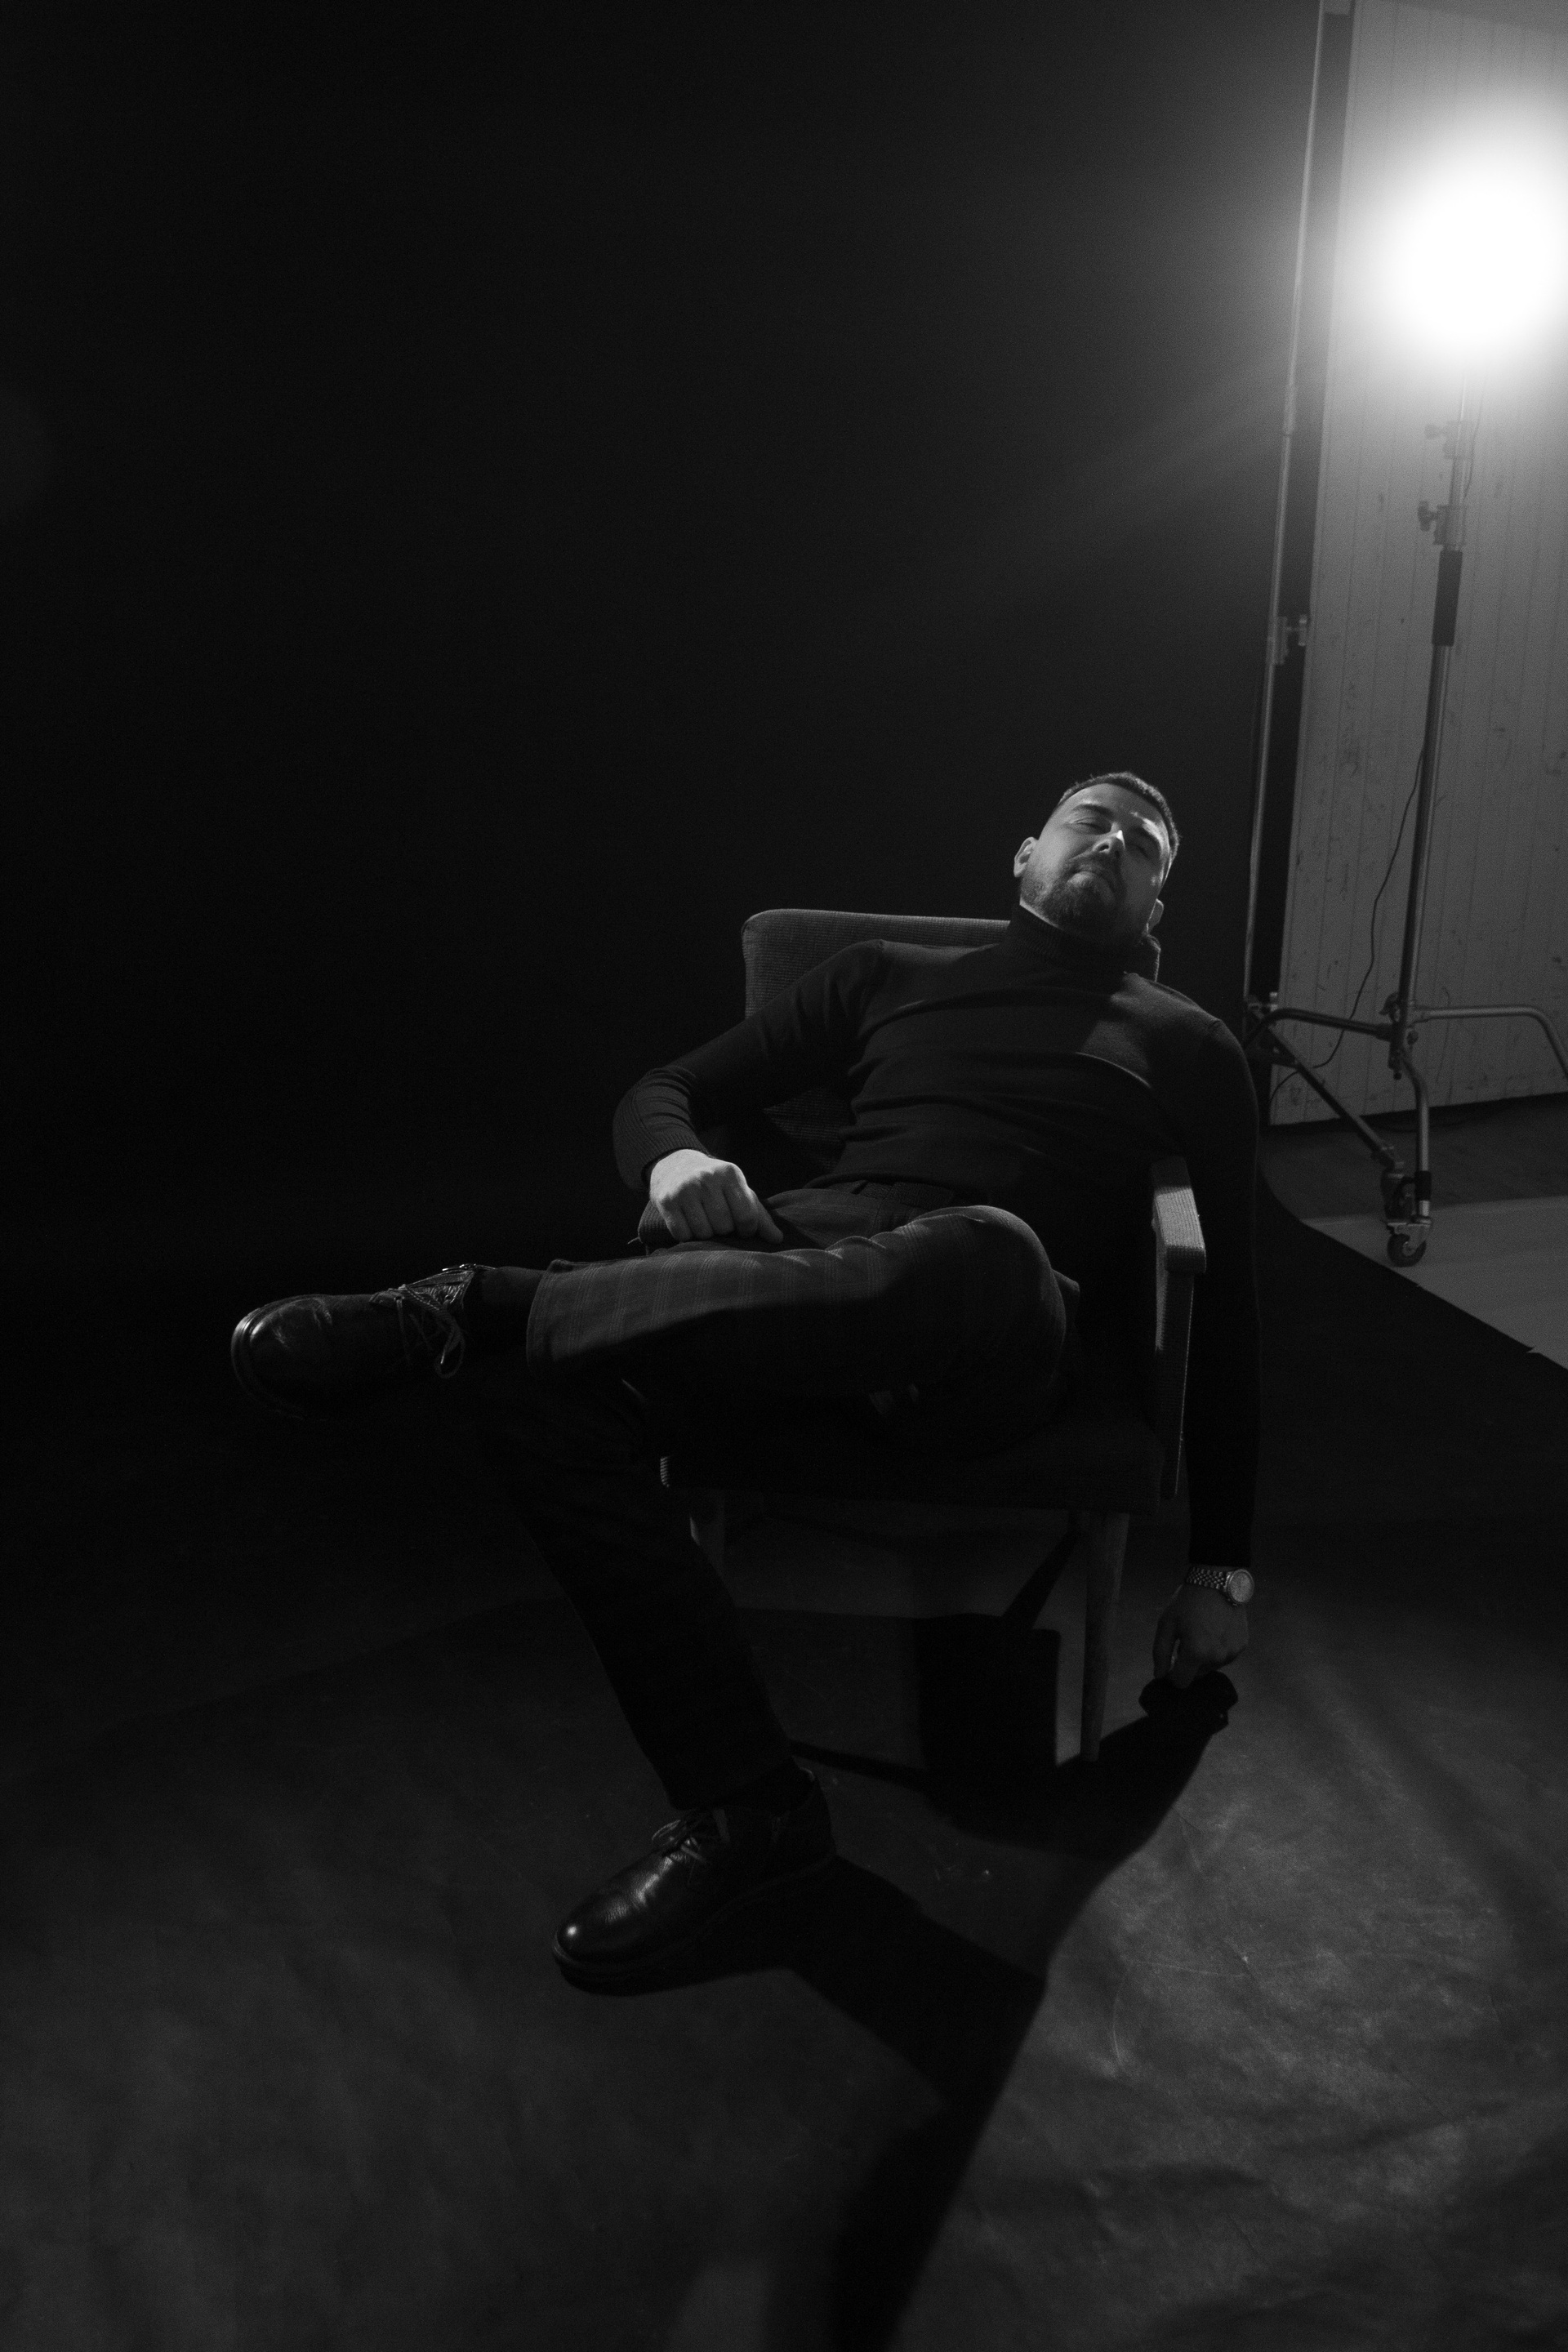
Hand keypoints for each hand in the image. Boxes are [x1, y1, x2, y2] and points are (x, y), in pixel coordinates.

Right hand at [647, 1149, 784, 1244]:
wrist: (675, 1166)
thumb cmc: (716, 1184)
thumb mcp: (738, 1190)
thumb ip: (759, 1215)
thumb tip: (777, 1239)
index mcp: (730, 1173)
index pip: (747, 1217)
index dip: (747, 1230)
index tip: (742, 1227)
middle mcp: (707, 1178)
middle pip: (724, 1227)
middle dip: (724, 1229)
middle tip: (718, 1218)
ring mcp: (684, 1189)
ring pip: (703, 1233)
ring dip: (706, 1234)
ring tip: (704, 1219)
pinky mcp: (666, 1201)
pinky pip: (682, 1234)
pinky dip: (687, 1235)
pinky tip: (688, 1221)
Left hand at [1152, 1580, 1247, 1687]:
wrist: (1217, 1581)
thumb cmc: (1188, 1602)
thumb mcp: (1166, 1624)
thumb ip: (1160, 1653)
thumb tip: (1160, 1676)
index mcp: (1196, 1653)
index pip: (1181, 1681)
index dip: (1172, 1674)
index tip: (1171, 1659)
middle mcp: (1217, 1658)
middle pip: (1197, 1674)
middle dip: (1188, 1663)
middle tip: (1186, 1640)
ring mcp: (1232, 1652)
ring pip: (1211, 1666)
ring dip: (1204, 1656)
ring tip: (1202, 1632)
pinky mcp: (1242, 1645)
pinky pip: (1225, 1656)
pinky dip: (1218, 1649)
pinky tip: (1215, 1630)